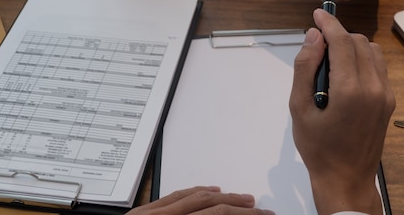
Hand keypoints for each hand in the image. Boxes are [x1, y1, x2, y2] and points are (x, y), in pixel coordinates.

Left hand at [126, 186, 274, 214]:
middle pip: (212, 206)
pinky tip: (211, 191)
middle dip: (240, 208)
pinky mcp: (143, 213)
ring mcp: (152, 214)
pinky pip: (176, 195)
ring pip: (196, 197)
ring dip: (224, 197)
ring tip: (244, 200)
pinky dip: (197, 191)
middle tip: (261, 211)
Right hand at [289, 9, 394, 214]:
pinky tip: (346, 74)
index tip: (318, 14)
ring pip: (371, 50)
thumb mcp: (299, 107)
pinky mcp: (389, 100)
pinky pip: (378, 66)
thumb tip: (313, 36)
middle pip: (358, 41)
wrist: (347, 179)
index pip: (342, 40)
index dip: (328, 22)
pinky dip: (362, 59)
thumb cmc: (318, 148)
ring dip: (351, 46)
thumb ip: (305, 67)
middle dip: (337, 35)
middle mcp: (373, 88)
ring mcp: (385, 94)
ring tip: (331, 62)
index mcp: (349, 90)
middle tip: (317, 48)